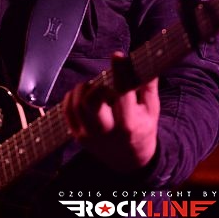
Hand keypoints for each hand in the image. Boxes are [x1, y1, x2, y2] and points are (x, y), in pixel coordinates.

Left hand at [63, 52, 159, 171]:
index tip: (118, 56)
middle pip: (92, 101)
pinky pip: (67, 111)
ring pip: (77, 105)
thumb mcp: (151, 110)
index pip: (122, 94)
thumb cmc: (142, 128)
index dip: (120, 73)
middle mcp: (107, 132)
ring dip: (83, 88)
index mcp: (129, 125)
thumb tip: (145, 60)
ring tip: (93, 87)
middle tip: (103, 83)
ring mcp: (90, 135)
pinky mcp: (78, 136)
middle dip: (97, 85)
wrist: (131, 161)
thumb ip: (148, 86)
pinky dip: (71, 97)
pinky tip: (82, 93)